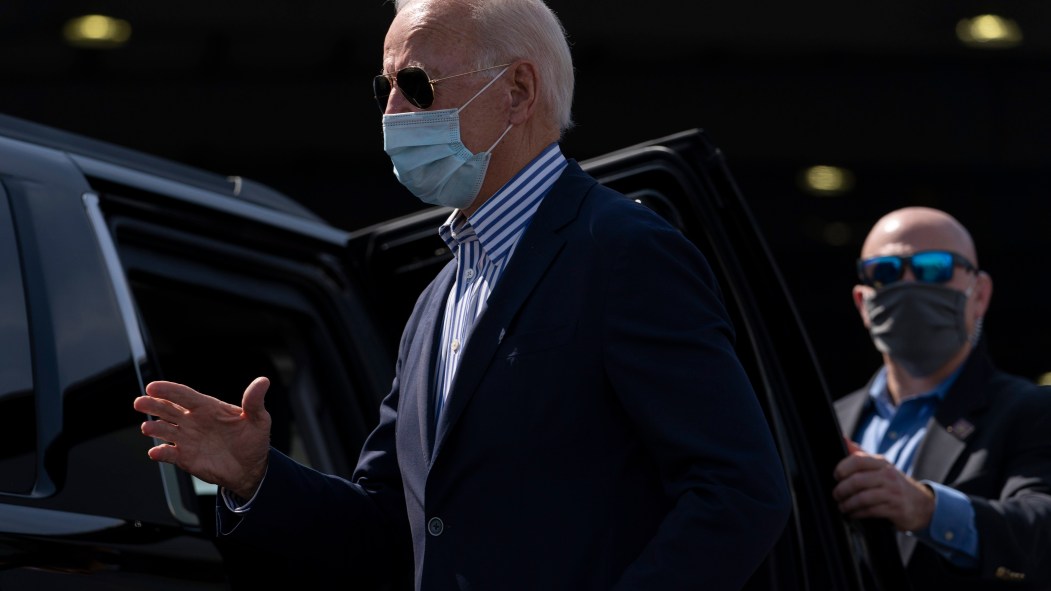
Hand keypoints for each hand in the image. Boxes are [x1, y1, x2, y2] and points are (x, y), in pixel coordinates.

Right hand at [134, 377, 271, 499]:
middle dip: (153, 405)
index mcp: (208, 407)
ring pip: (164, 430)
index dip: (169, 390)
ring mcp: (187, 439)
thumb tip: (263, 381)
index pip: (185, 395)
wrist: (251, 469)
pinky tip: (156, 452)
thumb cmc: (253, 440)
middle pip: (168, 409)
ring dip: (155, 428)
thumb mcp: (259, 420)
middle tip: (140, 402)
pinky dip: (160, 453)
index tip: (153, 387)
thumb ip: (254, 402)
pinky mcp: (185, 457)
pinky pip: (168, 454)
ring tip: (147, 428)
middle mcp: (193, 421)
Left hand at [832, 438, 934, 531]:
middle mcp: (888, 475)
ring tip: (842, 506)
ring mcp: (893, 492)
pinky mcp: (895, 509)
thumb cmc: (893, 484)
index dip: (842, 468)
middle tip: (836, 495)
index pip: (857, 460)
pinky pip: (870, 511)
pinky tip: (853, 513)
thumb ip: (860, 456)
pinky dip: (857, 513)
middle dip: (841, 490)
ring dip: (847, 504)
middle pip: (857, 481)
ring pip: (862, 498)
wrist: (921, 504)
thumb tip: (843, 439)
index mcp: (881, 463)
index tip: (835, 476)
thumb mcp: (880, 467)